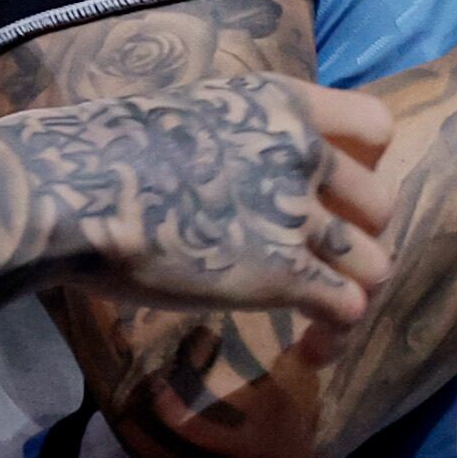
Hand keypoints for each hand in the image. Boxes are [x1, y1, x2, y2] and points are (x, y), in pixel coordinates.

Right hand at [23, 75, 400, 336]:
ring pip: (374, 262)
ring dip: (353, 297)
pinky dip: (334, 336)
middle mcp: (302, 150)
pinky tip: (308, 353)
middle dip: (357, 242)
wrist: (76, 186)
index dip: (364, 168)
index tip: (334, 197)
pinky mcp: (282, 273)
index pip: (375, 128)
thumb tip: (227, 172)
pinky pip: (346, 308)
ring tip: (320, 328)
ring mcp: (297, 212)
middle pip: (380, 204)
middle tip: (319, 270)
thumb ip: (234, 140)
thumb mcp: (191, 115)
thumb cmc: (105, 152)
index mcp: (281, 105)